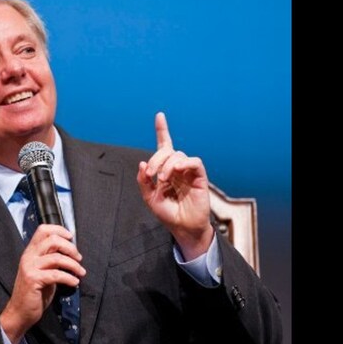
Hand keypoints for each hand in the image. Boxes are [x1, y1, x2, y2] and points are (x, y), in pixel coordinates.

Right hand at [0, 225, 85, 343]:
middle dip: (70, 248)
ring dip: (73, 265)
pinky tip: (75, 283)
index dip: (59, 230)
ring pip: (57, 257)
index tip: (71, 237)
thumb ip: (52, 260)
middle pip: (52, 240)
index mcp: (30, 252)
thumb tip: (71, 252)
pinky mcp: (33, 280)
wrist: (20, 312)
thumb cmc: (34, 293)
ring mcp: (30, 267)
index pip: (43, 230)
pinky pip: (56, 274)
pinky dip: (69, 278)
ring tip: (80, 272)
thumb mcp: (43, 271)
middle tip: (79, 258)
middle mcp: (29, 256)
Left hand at [136, 112, 213, 260]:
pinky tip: (176, 171)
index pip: (164, 146)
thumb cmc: (168, 214)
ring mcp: (189, 172)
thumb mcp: (150, 198)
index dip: (162, 131)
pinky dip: (184, 163)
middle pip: (168, 151)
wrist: (183, 228)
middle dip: (156, 158)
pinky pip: (194, 162)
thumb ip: (144, 181)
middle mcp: (178, 168)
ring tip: (163, 179)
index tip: (159, 115)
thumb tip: (142, 164)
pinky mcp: (200, 177)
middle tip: (152, 174)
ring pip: (178, 155)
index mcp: (166, 170)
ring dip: (167, 164)